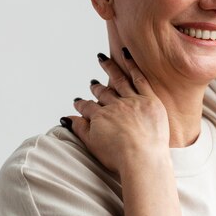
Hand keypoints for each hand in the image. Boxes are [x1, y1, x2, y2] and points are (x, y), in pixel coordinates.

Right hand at [68, 49, 170, 175]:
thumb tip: (66, 119)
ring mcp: (132, 101)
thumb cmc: (119, 157)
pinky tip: (125, 55)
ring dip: (110, 68)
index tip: (77, 102)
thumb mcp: (92, 145)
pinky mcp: (149, 100)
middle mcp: (114, 105)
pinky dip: (132, 65)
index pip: (87, 107)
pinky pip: (139, 78)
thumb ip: (79, 129)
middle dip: (96, 89)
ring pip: (119, 80)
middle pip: (103, 93)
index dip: (81, 105)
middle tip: (92, 84)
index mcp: (100, 117)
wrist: (142, 159)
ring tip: (103, 58)